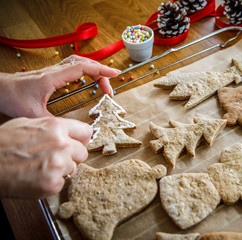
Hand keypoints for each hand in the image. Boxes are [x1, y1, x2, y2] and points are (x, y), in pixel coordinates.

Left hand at [0, 55, 120, 117]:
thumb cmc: (12, 98)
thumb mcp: (33, 115)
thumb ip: (53, 122)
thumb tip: (70, 130)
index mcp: (53, 78)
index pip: (82, 68)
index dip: (101, 71)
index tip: (115, 74)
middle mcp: (54, 71)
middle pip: (84, 63)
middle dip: (101, 73)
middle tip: (109, 89)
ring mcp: (53, 71)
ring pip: (78, 62)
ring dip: (93, 70)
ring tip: (103, 82)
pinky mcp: (51, 74)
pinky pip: (72, 66)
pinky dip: (85, 70)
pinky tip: (86, 80)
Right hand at [0, 117, 91, 198]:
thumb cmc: (3, 143)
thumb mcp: (29, 123)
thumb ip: (53, 127)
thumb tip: (69, 132)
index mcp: (56, 127)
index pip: (86, 132)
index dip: (82, 139)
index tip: (79, 143)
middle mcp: (61, 145)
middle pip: (83, 153)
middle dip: (72, 156)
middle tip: (56, 158)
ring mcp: (58, 166)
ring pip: (73, 169)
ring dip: (62, 170)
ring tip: (41, 167)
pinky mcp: (52, 184)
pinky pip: (62, 183)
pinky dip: (52, 182)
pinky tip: (37, 177)